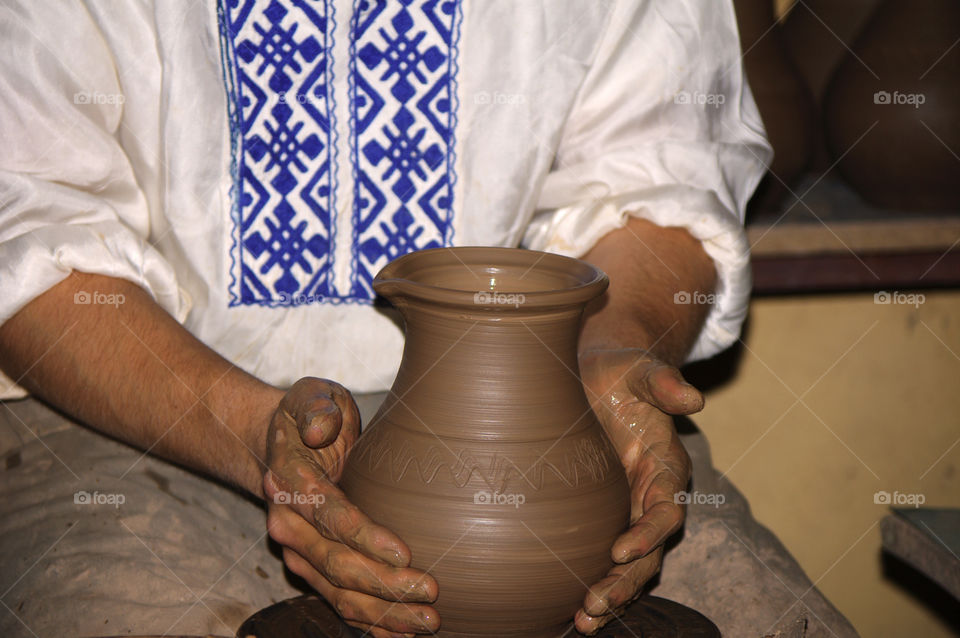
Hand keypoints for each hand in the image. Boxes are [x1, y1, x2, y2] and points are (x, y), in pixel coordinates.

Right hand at [264, 377, 439, 636]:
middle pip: (337, 565)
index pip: (331, 517)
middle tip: (431, 591)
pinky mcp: (313, 568)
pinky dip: (371, 622)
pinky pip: (339, 602)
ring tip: (428, 620)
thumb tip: (320, 428)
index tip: (405, 552)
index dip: (366, 537)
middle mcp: (290, 527)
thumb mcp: (310, 397)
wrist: (277, 444)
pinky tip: (402, 633)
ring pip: (339, 593)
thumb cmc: (307, 416)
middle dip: (385, 584)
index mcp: (292, 485)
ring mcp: (300, 553)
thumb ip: (315, 408)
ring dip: (384, 612)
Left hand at [574, 349, 698, 634]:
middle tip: (594, 605)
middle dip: (626, 581)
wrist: (601, 374)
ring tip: (584, 620)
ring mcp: (630, 511)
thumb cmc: (621, 371)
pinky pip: (607, 559)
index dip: (648, 533)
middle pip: (650, 551)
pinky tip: (571, 611)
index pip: (665, 510)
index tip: (619, 550)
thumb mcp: (640, 370)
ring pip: (631, 565)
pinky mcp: (605, 517)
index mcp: (667, 467)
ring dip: (612, 594)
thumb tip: (694, 399)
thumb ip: (664, 384)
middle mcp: (653, 497)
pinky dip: (595, 583)